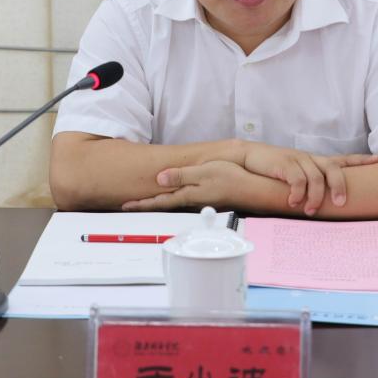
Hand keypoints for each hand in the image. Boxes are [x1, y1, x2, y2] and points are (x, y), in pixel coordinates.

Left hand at [121, 160, 242, 211]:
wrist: (253, 190)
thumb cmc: (231, 179)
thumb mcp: (204, 172)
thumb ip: (182, 176)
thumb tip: (159, 178)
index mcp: (187, 194)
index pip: (159, 200)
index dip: (142, 203)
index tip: (125, 205)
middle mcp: (191, 200)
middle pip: (163, 204)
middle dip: (145, 205)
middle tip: (127, 206)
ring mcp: (199, 201)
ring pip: (172, 202)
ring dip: (156, 203)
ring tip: (143, 202)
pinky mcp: (206, 199)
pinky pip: (183, 200)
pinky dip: (171, 200)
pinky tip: (171, 197)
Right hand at [241, 143, 377, 214]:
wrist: (249, 157)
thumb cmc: (275, 170)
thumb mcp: (296, 174)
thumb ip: (310, 185)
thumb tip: (325, 206)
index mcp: (316, 161)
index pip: (342, 159)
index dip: (360, 160)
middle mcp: (310, 159)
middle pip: (334, 168)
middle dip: (340, 186)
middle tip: (341, 204)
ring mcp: (298, 160)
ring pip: (316, 177)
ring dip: (315, 197)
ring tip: (310, 211)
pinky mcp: (284, 164)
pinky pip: (297, 179)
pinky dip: (298, 193)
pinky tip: (293, 202)